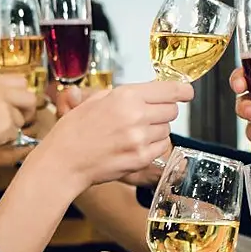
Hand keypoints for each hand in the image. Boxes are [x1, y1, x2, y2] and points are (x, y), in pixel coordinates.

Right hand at [0, 74, 36, 163]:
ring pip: (22, 118)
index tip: (16, 105)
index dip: (21, 94)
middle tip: (16, 120)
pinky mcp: (7, 124)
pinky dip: (5, 139)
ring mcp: (4, 106)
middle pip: (30, 97)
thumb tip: (15, 100)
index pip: (20, 81)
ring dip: (12, 127)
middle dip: (27, 110)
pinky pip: (15, 133)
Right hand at [40, 81, 191, 186]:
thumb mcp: (96, 100)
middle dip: (163, 111)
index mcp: (126, 96)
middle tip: (146, 115)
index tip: (187, 93)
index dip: (182, 91)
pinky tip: (135, 145)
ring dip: (157, 130)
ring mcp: (140, 139)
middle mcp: (136, 115)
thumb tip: (152, 90)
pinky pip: (162, 148)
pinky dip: (154, 146)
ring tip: (134, 133)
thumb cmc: (74, 130)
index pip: (169, 90)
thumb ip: (125, 94)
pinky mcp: (141, 158)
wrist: (64, 161)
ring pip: (167, 130)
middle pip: (172, 110)